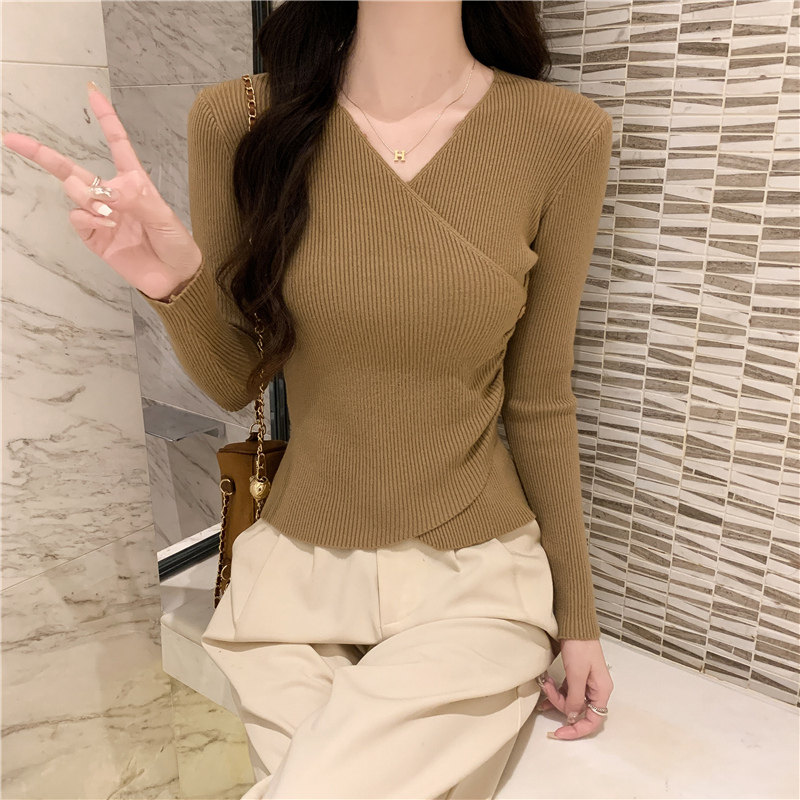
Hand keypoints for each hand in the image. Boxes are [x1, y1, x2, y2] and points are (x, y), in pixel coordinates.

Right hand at [2, 81, 201, 301]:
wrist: (175, 278)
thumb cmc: (177, 244)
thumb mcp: (164, 217)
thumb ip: (137, 199)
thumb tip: (108, 189)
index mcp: (134, 182)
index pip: (116, 143)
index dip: (105, 118)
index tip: (91, 92)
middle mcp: (112, 195)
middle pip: (71, 169)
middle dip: (42, 153)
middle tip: (13, 139)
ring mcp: (101, 216)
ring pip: (73, 192)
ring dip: (86, 196)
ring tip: (109, 212)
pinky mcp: (95, 237)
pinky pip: (77, 218)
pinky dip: (88, 217)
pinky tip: (107, 224)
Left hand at [536, 638, 611, 739]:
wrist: (576, 625)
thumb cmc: (579, 648)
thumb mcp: (576, 674)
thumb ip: (574, 698)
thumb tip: (571, 717)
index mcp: (602, 691)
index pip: (593, 720)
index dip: (576, 730)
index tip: (559, 733)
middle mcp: (596, 690)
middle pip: (578, 710)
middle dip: (560, 705)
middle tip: (547, 691)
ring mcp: (586, 683)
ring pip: (570, 700)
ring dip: (556, 696)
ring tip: (545, 684)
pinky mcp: (577, 676)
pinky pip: (566, 691)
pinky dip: (556, 691)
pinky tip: (546, 686)